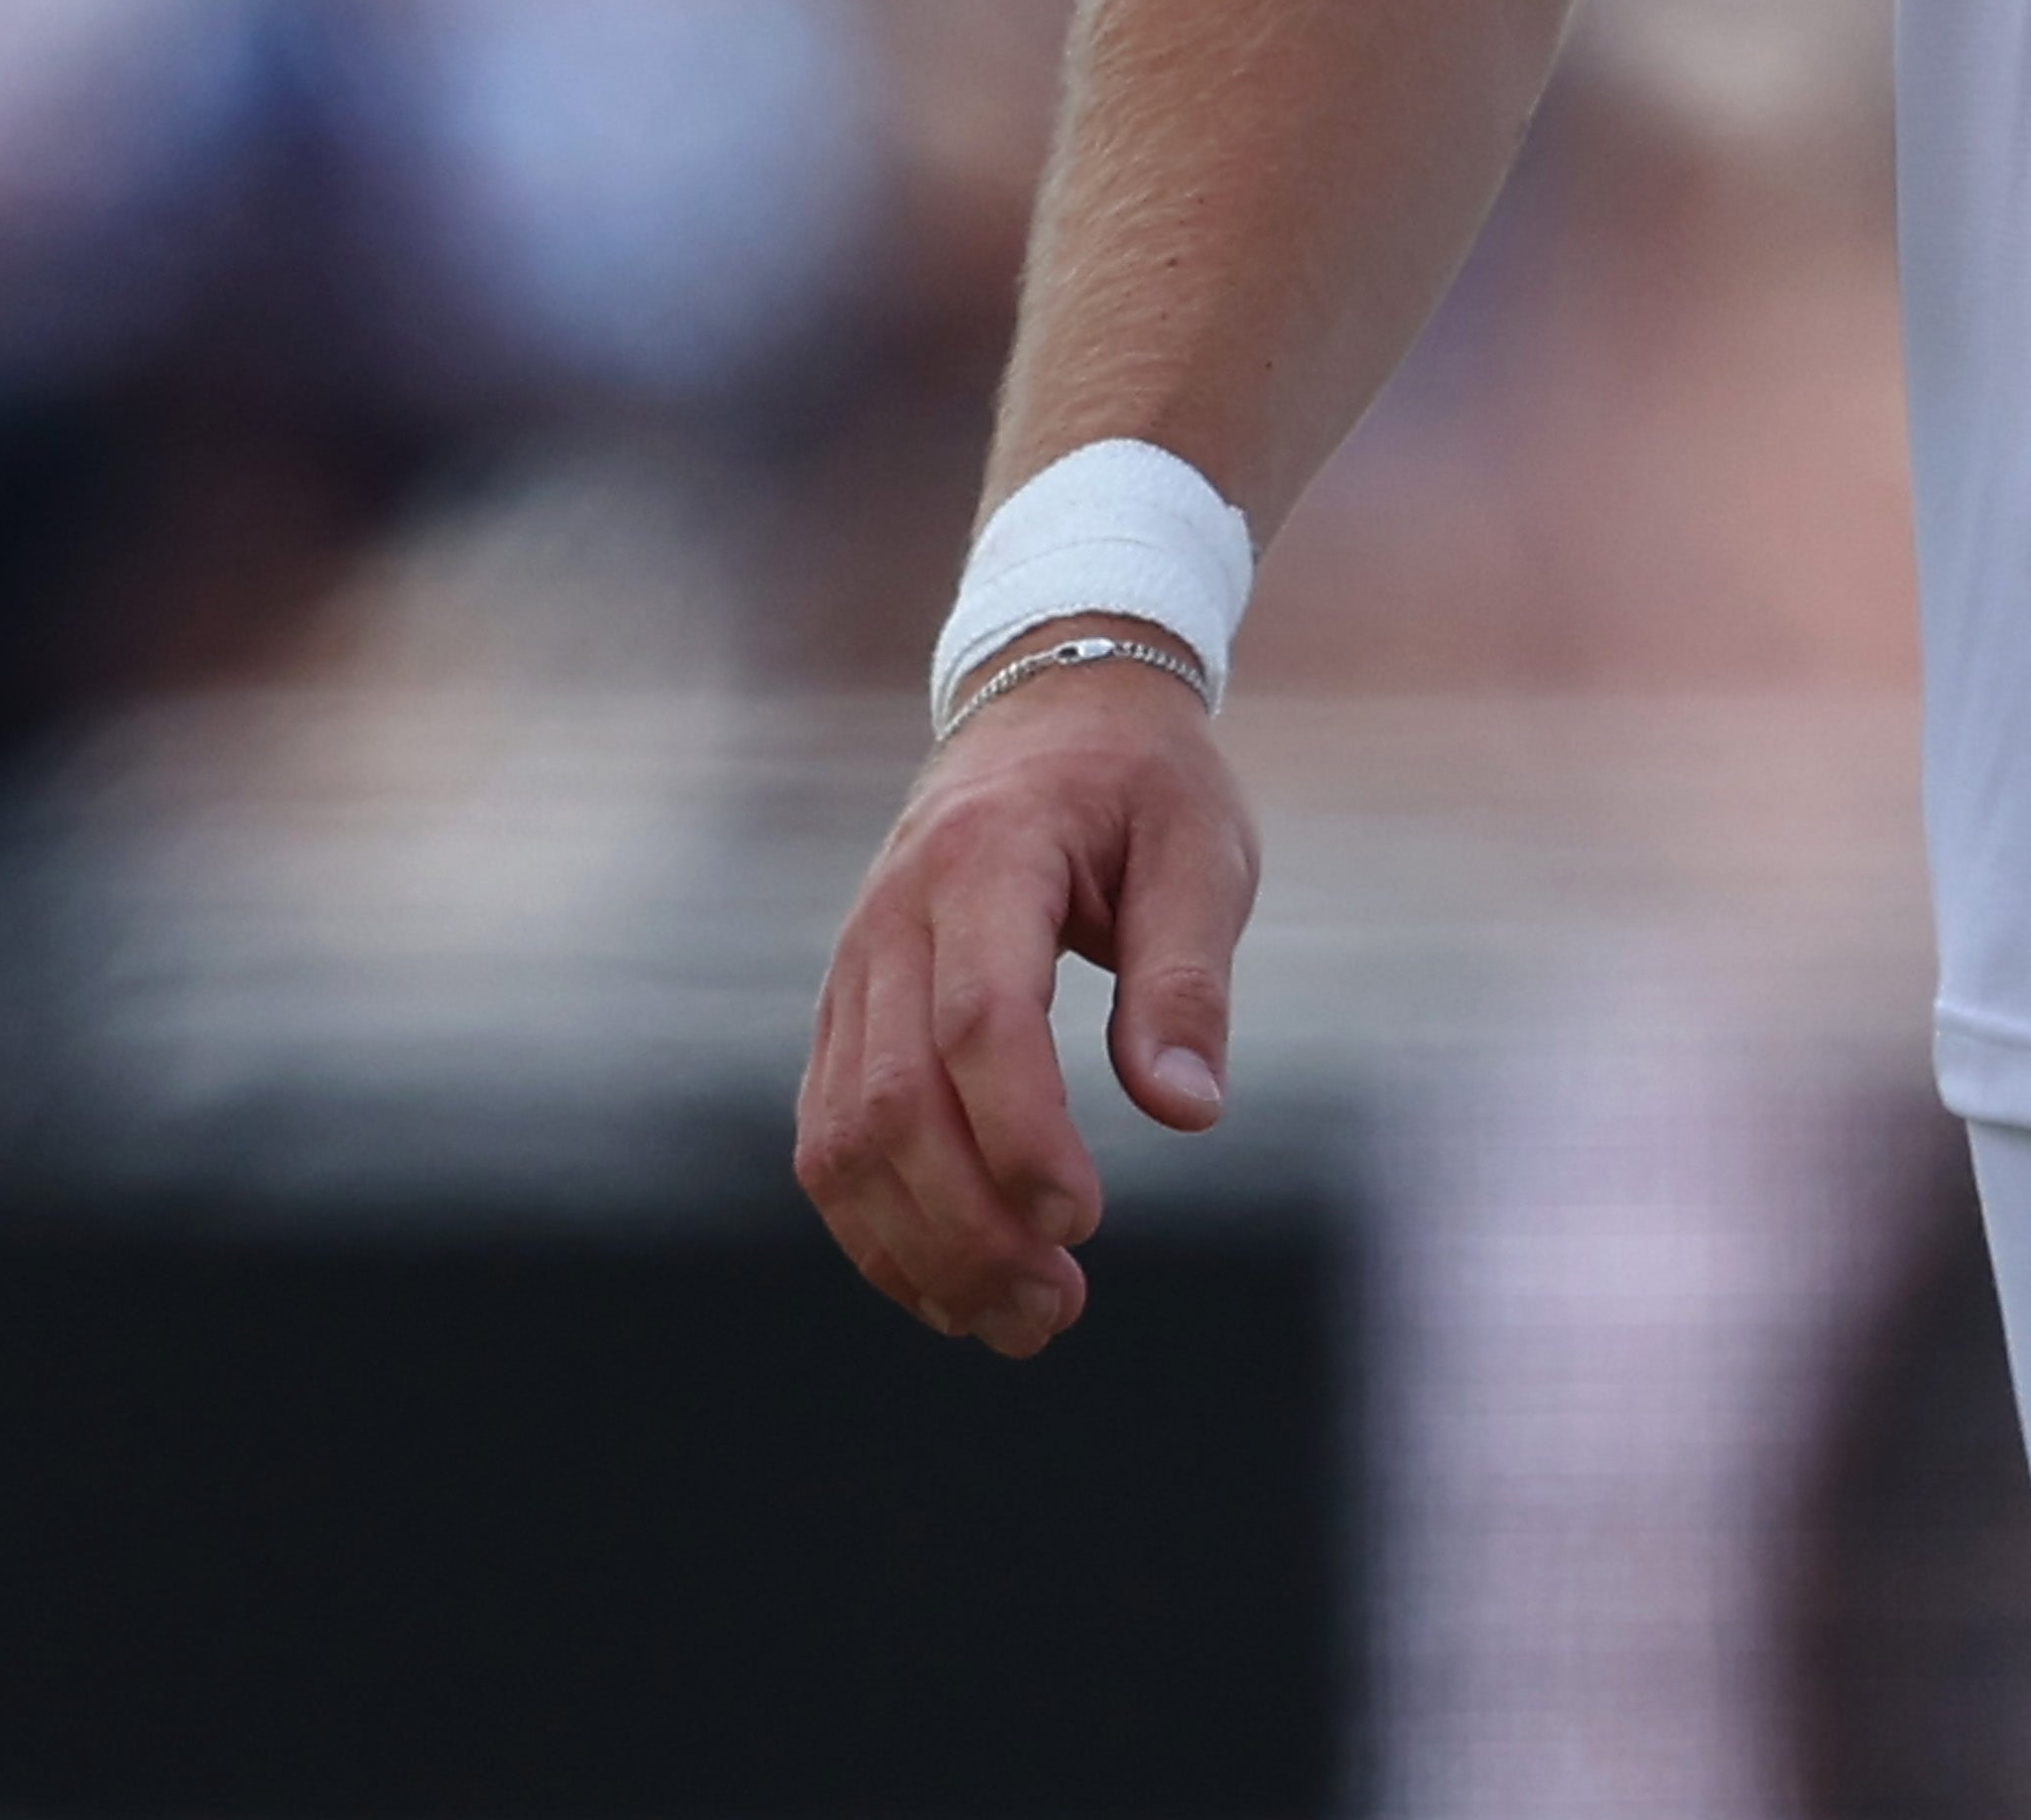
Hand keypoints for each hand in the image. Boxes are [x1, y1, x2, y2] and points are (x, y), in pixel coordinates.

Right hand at [794, 655, 1257, 1356]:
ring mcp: (851, 971)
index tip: (1086, 1223)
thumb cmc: (1142, 784)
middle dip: (967, 1227)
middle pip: (893, 1102)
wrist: (1044, 708)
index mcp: (985, 859)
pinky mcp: (843, 1015)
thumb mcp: (1202, 848)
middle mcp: (892, 920)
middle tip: (1059, 1311)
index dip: (1021, 1136)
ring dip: (916, 1250)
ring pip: (840, 1139)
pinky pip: (828, 1137)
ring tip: (1016, 1323)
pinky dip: (877, 1226)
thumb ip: (1189, 976)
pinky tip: (950, 1285)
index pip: (979, 1021)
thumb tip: (1189, 1110)